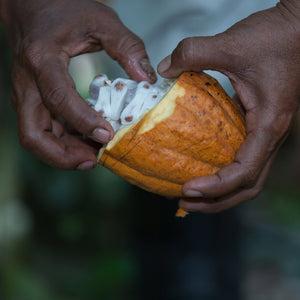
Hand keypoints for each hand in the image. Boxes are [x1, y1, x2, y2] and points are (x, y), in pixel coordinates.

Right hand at [0, 0, 155, 168]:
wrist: (34, 6)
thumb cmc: (64, 9)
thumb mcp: (100, 20)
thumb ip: (126, 46)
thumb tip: (147, 78)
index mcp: (42, 59)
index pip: (58, 98)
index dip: (83, 121)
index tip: (107, 135)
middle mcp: (27, 82)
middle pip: (33, 134)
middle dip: (61, 155)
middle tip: (92, 160)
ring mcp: (26, 94)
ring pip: (36, 137)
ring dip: (63, 152)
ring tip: (93, 155)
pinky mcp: (33, 100)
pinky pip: (44, 129)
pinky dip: (64, 141)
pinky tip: (86, 141)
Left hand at [158, 0, 299, 212]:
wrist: (298, 26)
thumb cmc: (275, 37)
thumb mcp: (230, 45)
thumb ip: (193, 52)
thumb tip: (162, 69)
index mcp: (268, 125)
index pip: (244, 172)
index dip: (216, 187)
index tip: (187, 189)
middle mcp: (269, 136)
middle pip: (247, 186)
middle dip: (216, 200)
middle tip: (184, 202)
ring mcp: (265, 133)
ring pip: (247, 177)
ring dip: (220, 191)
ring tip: (189, 194)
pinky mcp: (257, 127)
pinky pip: (242, 159)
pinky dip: (222, 171)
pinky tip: (201, 166)